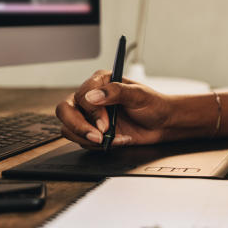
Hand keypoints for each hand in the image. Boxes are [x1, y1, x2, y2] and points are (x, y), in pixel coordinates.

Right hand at [55, 70, 172, 148]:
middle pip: (64, 111)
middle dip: (79, 127)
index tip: (105, 124)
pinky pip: (81, 140)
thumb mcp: (139, 94)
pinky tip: (117, 140)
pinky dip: (98, 146)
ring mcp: (90, 115)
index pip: (81, 95)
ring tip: (112, 139)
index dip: (92, 112)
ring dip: (88, 139)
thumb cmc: (153, 104)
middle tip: (99, 137)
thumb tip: (93, 96)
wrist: (162, 124)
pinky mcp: (93, 131)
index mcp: (100, 81)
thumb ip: (117, 92)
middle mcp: (91, 97)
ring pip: (68, 128)